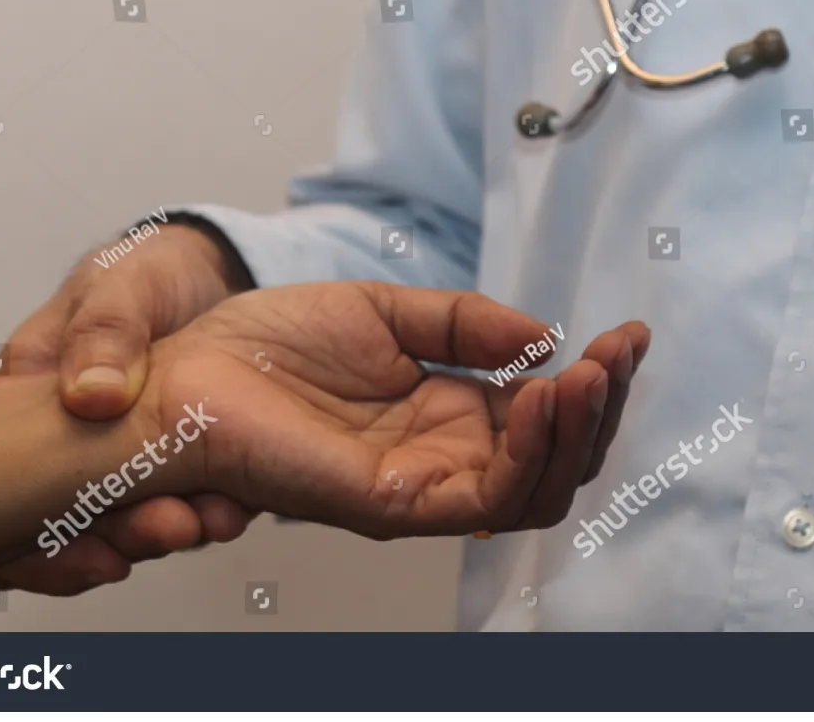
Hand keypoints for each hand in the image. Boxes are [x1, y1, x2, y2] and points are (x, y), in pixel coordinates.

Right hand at [0, 223, 253, 594]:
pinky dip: (193, 518)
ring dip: (151, 533)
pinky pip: (165, 510)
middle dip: (97, 541)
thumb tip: (87, 399)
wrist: (211, 277)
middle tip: (162, 527)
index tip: (72, 534)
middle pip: (47, 519)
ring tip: (203, 522)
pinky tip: (227, 514)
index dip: (14, 525)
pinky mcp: (165, 472)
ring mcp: (112, 463)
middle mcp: (58, 439)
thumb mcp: (124, 282)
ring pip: (109, 524)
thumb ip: (105, 330)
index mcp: (23, 389)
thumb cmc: (149, 273)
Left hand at [140, 282, 649, 537]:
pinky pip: (483, 497)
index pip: (543, 414)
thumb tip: (543, 339)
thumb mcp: (386, 311)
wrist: (187, 369)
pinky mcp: (391, 502)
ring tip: (590, 375)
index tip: (627, 335)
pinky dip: (528, 453)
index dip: (594, 378)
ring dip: (576, 434)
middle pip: (553, 460)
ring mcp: (419, 484)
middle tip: (619, 354)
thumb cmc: (268, 344)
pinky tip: (544, 396)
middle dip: (601, 409)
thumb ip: (466, 324)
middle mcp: (440, 456)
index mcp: (444, 412)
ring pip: (533, 490)